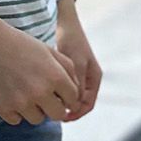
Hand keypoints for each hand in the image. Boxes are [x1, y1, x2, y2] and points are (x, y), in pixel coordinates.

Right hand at [0, 14, 79, 125]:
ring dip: (36, 110)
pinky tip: (12, 96)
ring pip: (37, 119)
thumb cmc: (22, 45)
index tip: (61, 94)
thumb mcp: (51, 52)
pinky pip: (16, 120)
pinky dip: (16, 111)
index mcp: (55, 77)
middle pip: (57, 115)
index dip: (69, 98)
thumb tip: (76, 94)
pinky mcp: (3, 108)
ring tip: (28, 95)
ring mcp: (20, 102)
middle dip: (55, 108)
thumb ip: (68, 71)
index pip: (73, 100)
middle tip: (47, 99)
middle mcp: (40, 92)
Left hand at [56, 1, 102, 120]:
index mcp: (94, 78)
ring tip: (47, 106)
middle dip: (68, 111)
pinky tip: (45, 94)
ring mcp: (79, 76)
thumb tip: (75, 103)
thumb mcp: (75, 63)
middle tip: (51, 114)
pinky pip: (64, 89)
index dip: (76, 114)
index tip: (61, 116)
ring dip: (61, 103)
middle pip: (79, 104)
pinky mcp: (69, 72)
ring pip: (71, 98)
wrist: (66, 24)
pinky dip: (57, 94)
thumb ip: (77, 83)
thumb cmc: (71, 41)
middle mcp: (88, 79)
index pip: (88, 104)